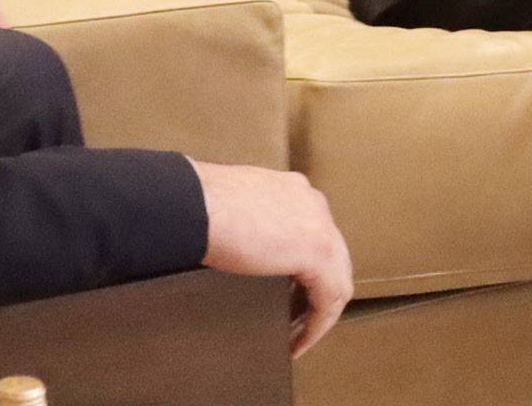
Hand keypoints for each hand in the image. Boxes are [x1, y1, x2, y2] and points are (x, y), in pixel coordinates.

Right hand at [191, 161, 353, 356]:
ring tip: (299, 336)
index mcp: (293, 190)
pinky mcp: (319, 253)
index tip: (289, 293)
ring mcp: (321, 226)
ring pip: (337, 280)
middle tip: (297, 319)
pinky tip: (297, 342)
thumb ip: (249, 223)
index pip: (313, 234)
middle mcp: (313, 204)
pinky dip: (315, 326)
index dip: (305, 268)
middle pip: (332, 258)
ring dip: (319, 313)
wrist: (194, 204)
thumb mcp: (233, 210)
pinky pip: (329, 300)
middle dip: (316, 292)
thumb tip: (241, 248)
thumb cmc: (198, 205)